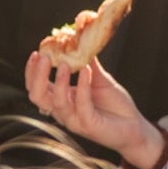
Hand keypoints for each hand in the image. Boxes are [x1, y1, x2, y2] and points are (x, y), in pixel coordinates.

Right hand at [24, 51, 165, 168]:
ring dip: (59, 81)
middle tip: (44, 57)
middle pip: (38, 96)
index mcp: (61, 100)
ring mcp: (74, 120)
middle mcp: (63, 111)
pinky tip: (86, 71)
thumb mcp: (100, 79)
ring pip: (56, 102)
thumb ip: (89, 64)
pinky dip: (82, 86)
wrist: (135, 126)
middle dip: (37, 76)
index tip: (37, 53)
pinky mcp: (89, 125)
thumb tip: (80, 42)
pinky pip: (81, 105)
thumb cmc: (116, 106)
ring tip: (66, 63)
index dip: (32, 71)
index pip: (37, 87)